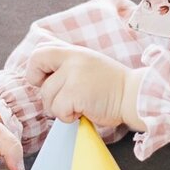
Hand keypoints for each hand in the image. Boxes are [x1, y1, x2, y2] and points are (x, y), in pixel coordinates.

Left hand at [24, 45, 145, 130]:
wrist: (134, 96)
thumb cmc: (111, 87)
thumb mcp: (88, 65)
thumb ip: (67, 67)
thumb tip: (42, 81)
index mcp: (74, 52)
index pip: (39, 53)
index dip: (35, 70)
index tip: (45, 81)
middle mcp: (72, 60)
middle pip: (39, 81)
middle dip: (47, 95)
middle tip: (64, 100)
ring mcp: (73, 76)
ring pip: (47, 98)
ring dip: (60, 109)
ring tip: (80, 105)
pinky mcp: (75, 93)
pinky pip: (58, 111)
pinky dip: (68, 117)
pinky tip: (83, 112)